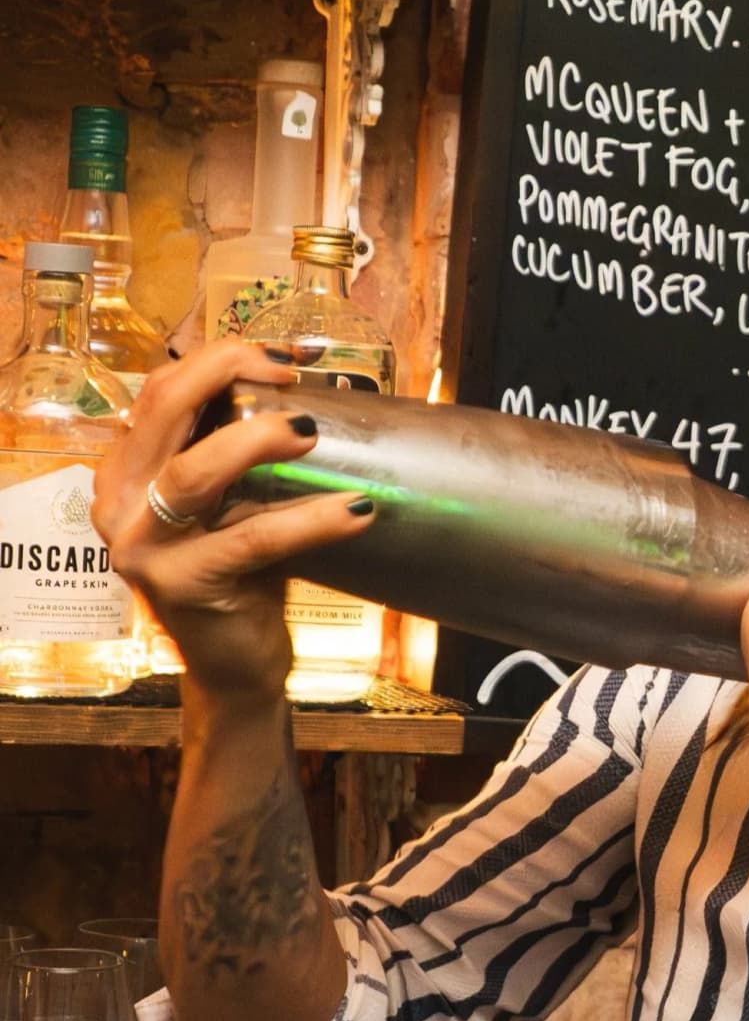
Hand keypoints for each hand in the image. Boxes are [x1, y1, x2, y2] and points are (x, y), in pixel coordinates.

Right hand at [92, 343, 375, 703]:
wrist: (237, 666)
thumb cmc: (243, 578)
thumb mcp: (235, 505)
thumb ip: (243, 459)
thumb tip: (311, 394)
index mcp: (126, 472)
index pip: (160, 391)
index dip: (219, 357)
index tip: (285, 354)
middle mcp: (119, 503)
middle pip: (162, 409)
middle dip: (226, 372)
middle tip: (288, 371)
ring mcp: (144, 547)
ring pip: (193, 471)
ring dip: (255, 440)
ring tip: (309, 428)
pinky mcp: (185, 585)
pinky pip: (252, 539)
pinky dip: (311, 521)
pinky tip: (356, 510)